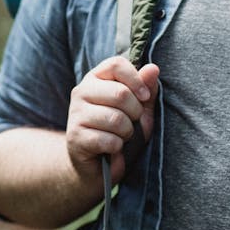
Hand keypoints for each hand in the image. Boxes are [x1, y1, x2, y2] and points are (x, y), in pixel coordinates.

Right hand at [65, 56, 159, 187]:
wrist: (95, 165)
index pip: (116, 65)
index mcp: (96, 78)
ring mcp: (76, 114)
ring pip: (116, 119)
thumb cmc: (118, 132)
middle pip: (120, 93)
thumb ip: (145, 89)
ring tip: (121, 137)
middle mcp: (81, 92)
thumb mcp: (138, 109)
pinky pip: (108, 140)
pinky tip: (112, 148)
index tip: (144, 97)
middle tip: (132, 123)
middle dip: (135, 113)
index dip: (136, 80)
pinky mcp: (75, 137)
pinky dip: (118, 147)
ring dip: (127, 132)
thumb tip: (153, 68)